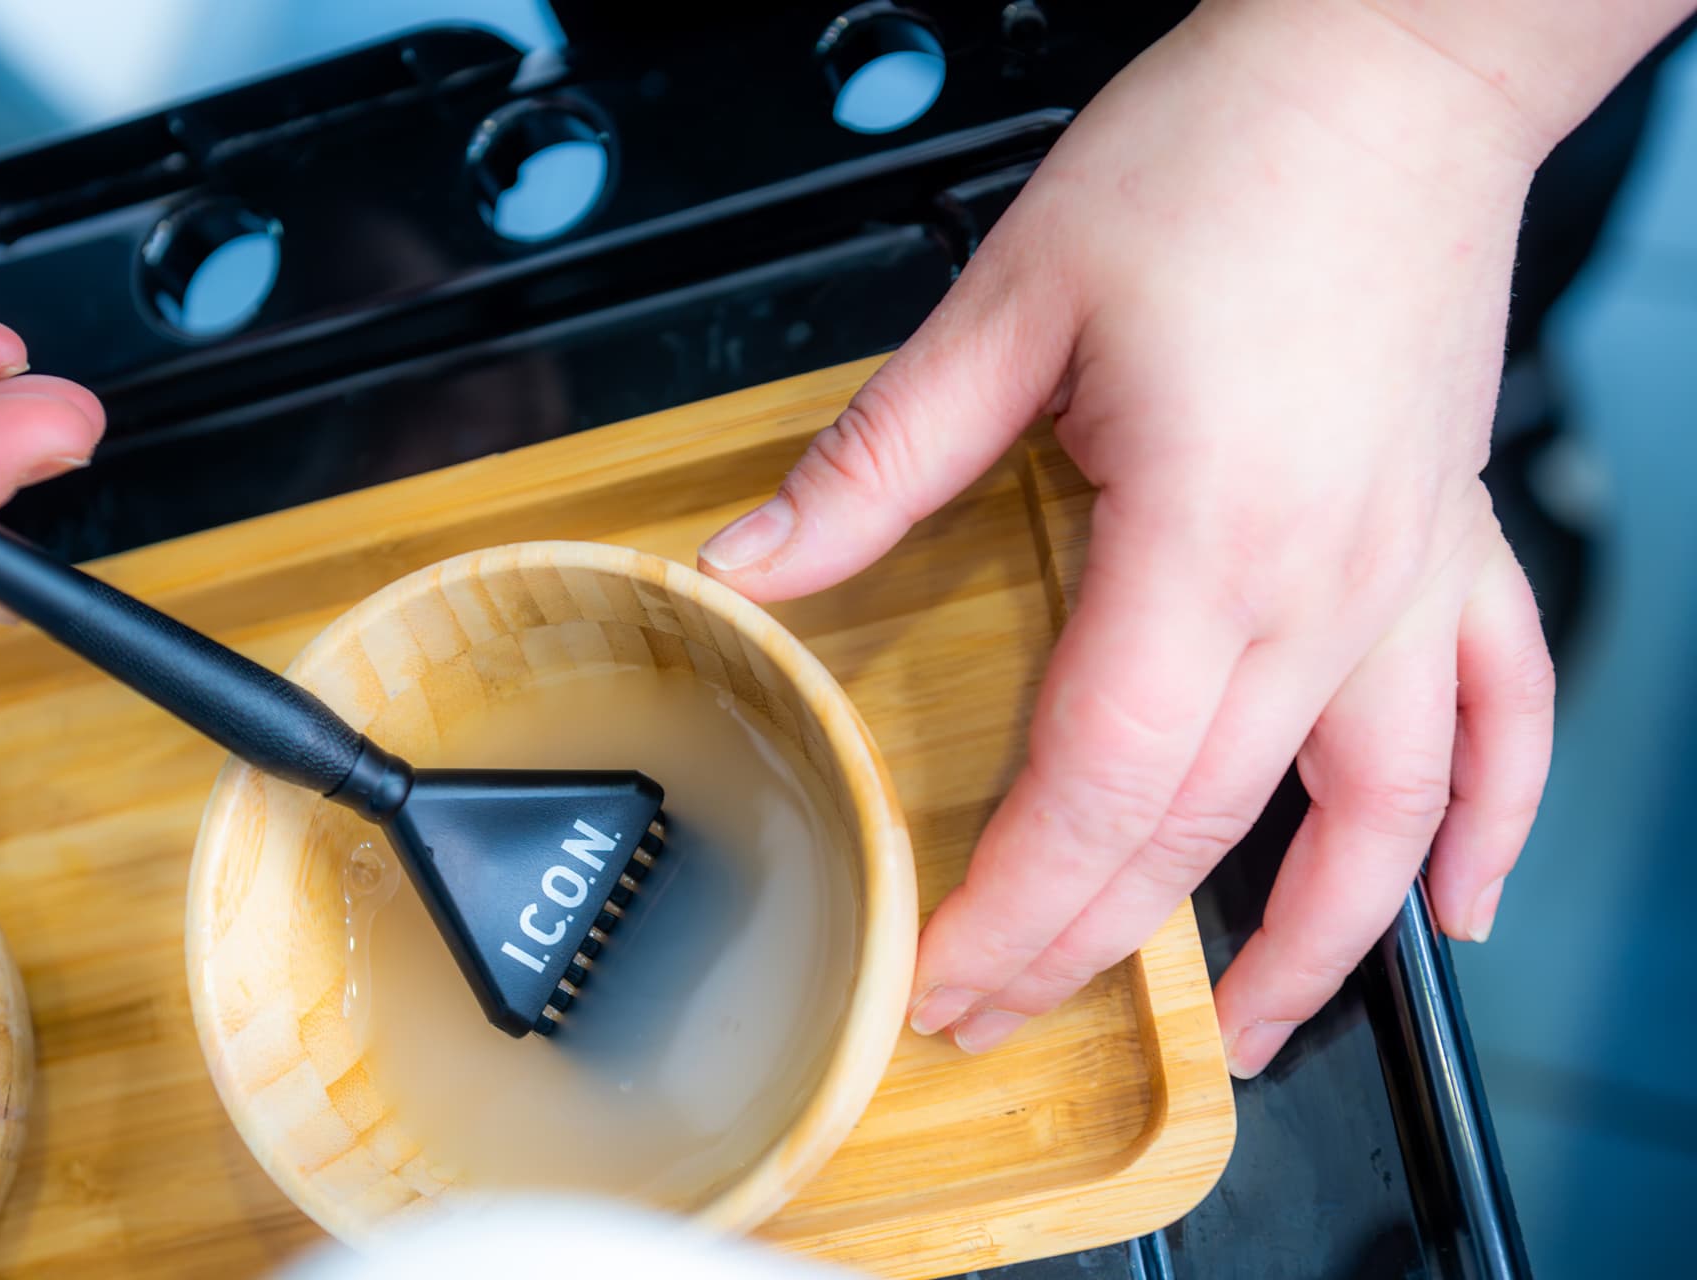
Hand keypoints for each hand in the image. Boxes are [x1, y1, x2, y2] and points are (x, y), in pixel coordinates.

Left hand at [699, 0, 1561, 1075]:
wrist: (1389, 70)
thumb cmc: (1221, 157)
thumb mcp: (1011, 301)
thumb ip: (880, 460)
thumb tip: (758, 560)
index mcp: (1204, 536)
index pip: (1097, 787)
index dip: (1014, 910)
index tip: (944, 981)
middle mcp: (1322, 587)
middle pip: (1201, 824)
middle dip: (1090, 942)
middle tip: (1001, 1010)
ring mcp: (1403, 576)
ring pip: (1374, 817)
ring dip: (1307, 946)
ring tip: (1240, 1036)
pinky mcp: (1446, 544)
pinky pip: (1499, 714)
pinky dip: (1488, 820)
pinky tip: (1455, 903)